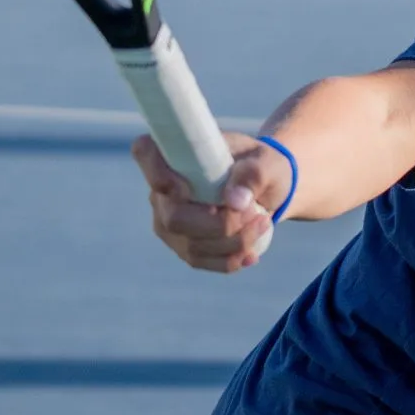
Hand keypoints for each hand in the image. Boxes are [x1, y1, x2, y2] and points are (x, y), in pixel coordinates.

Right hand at [132, 131, 289, 272]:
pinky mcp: (183, 246)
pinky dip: (230, 259)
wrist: (267, 189)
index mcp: (178, 155)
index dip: (156, 171)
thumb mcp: (268, 162)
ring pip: (192, 245)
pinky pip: (201, 261)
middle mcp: (163, 191)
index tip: (185, 186)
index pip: (146, 152)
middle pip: (175, 218)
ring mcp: (169, 222)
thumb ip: (254, 174)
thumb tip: (235, 201)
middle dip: (221, 224)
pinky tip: (251, 253)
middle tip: (254, 213)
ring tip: (262, 223)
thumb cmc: (261, 167)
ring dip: (234, 242)